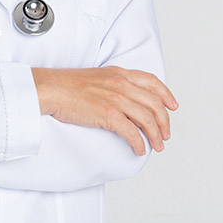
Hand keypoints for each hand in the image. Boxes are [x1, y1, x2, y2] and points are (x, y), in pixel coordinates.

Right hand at [32, 66, 177, 155]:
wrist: (49, 89)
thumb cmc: (65, 85)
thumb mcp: (95, 77)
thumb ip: (111, 84)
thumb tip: (122, 99)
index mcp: (118, 73)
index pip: (152, 81)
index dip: (166, 95)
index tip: (173, 106)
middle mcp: (120, 83)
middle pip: (154, 103)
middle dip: (164, 122)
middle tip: (166, 135)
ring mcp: (115, 98)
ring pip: (147, 119)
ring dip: (156, 135)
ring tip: (158, 146)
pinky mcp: (108, 114)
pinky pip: (132, 132)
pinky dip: (139, 143)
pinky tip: (139, 149)